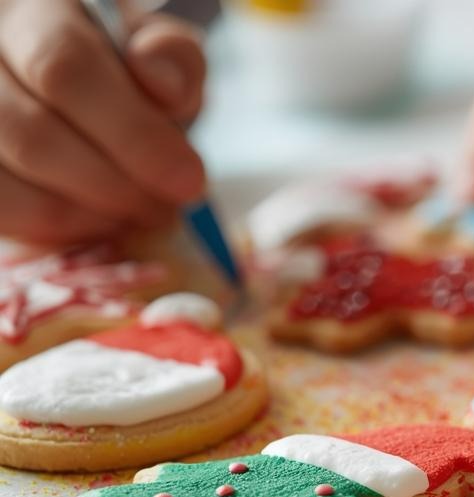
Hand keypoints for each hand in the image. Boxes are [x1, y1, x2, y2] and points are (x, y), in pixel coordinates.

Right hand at [0, 0, 206, 243]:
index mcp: (31, 7)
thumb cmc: (128, 73)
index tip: (188, 181)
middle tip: (163, 209)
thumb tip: (162, 86)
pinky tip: (93, 221)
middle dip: (114, 186)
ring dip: (84, 214)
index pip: (66, 68)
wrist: (91, 92)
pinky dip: (51, 229)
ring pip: (7, 181)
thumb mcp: (162, 55)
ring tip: (133, 215)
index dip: (134, 135)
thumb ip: (173, 61)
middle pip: (32, 133)